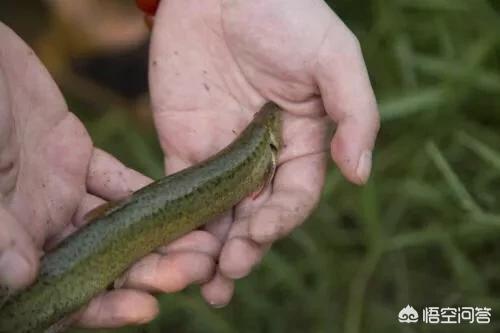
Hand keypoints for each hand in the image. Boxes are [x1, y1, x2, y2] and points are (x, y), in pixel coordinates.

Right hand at [0, 23, 217, 327]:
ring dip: (159, 232)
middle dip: (150, 269)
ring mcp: (58, 192)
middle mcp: (39, 224)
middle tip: (196, 270)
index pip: (63, 291)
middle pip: (104, 260)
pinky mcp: (73, 157)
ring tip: (203, 240)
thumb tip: (20, 279)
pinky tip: (180, 201)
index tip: (149, 309)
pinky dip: (145, 192)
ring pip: (119, 223)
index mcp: (14, 237)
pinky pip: (116, 180)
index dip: (104, 308)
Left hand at [145, 0, 379, 306]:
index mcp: (302, 143)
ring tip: (202, 283)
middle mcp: (263, 157)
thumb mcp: (333, 57)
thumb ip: (353, 113)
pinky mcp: (184, 146)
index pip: (295, 195)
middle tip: (227, 277)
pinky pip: (179, 190)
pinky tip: (171, 246)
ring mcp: (222, 155)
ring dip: (210, 250)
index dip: (280, 219)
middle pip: (255, 215)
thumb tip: (360, 175)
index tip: (260, 235)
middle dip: (244, 248)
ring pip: (218, 214)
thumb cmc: (285, 14)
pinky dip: (177, 221)